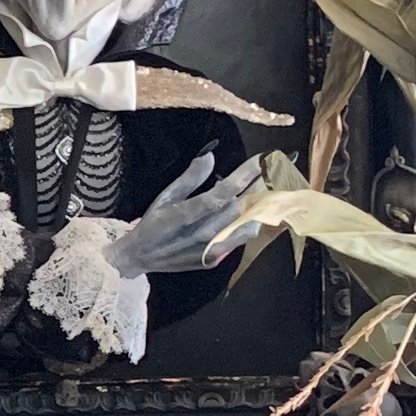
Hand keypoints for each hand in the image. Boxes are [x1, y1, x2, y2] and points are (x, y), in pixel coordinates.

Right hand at [113, 152, 258, 281]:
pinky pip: (240, 239)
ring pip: (246, 226)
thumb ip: (189, 178)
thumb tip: (210, 156)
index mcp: (184, 216)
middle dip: (259, 187)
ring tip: (272, 188)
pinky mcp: (214, 259)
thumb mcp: (165, 196)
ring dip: (261, 206)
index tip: (259, 161)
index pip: (221, 194)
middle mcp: (200, 234)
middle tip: (274, 170)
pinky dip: (253, 222)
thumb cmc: (152, 223)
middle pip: (239, 208)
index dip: (243, 177)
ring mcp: (209, 250)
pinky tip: (258, 209)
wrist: (141, 257)